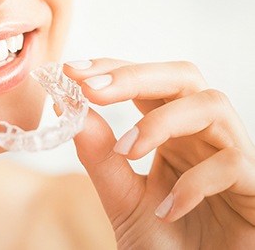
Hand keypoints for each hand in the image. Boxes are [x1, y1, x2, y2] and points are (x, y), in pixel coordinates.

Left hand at [63, 58, 254, 248]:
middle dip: (134, 76)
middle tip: (90, 89)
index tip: (71, 70)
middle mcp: (203, 136)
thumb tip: (68, 108)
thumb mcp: (122, 198)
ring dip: (162, 121)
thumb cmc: (166, 243)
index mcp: (173, 131)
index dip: (112, 69)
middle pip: (182, 76)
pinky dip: (194, 181)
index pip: (146, 82)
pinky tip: (168, 209)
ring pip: (211, 104)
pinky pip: (234, 164)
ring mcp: (233, 158)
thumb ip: (99, 156)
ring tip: (127, 150)